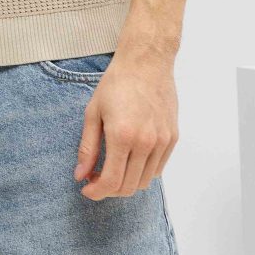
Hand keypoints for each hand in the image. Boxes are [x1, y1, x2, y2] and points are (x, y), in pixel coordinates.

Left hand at [74, 49, 177, 199]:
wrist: (147, 62)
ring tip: (113, 169)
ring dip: (126, 183)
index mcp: (122, 136)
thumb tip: (81, 175)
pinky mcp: (172, 138)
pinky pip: (158, 169)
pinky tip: (130, 160)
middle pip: (128, 187)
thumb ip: (87, 148)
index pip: (111, 182)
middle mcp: (146, 142)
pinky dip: (142, 172)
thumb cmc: (117, 84)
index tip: (87, 189)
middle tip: (96, 179)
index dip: (96, 192)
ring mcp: (162, 141)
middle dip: (109, 190)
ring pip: (145, 182)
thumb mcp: (93, 113)